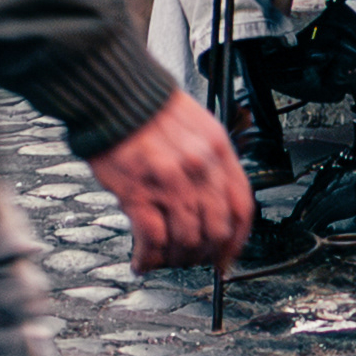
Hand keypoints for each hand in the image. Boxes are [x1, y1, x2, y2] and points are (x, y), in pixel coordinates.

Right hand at [89, 89, 255, 272]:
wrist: (114, 94)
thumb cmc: (150, 108)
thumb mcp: (197, 125)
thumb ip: (210, 162)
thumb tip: (213, 202)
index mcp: (218, 149)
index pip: (242, 206)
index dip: (237, 239)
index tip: (227, 255)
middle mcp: (200, 167)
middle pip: (217, 230)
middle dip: (204, 253)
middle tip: (191, 260)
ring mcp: (170, 182)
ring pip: (187, 240)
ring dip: (176, 258)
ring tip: (164, 259)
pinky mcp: (138, 193)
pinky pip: (153, 240)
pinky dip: (148, 258)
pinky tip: (142, 261)